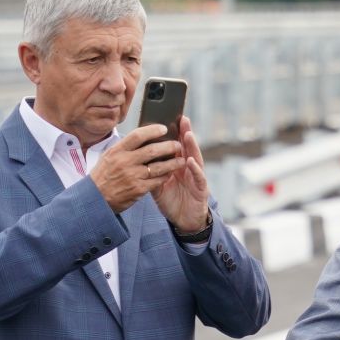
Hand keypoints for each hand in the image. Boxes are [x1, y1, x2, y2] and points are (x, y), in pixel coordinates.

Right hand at [90, 124, 185, 213]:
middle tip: (178, 144)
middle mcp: (124, 162)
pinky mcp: (138, 189)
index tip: (164, 129)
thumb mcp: (109, 156)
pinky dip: (166, 176)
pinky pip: (157, 180)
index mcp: (117, 151)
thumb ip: (124, 147)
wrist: (96, 198)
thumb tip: (144, 136)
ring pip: (159, 166)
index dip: (153, 130)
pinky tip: (171, 173)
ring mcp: (132, 176)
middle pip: (152, 150)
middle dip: (169, 146)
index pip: (137, 135)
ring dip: (173, 162)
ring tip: (182, 160)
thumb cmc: (104, 175)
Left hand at [150, 114, 211, 232]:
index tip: (169, 119)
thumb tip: (137, 158)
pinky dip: (195, 169)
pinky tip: (191, 161)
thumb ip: (152, 170)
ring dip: (192, 147)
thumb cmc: (172, 201)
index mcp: (178, 166)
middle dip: (185, 133)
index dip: (174, 133)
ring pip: (195, 159)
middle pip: (187, 149)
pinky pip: (198, 178)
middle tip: (182, 119)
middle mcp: (189, 169)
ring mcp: (196, 178)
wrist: (184, 221)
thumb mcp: (158, 184)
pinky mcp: (202, 190)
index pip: (176, 146)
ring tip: (187, 135)